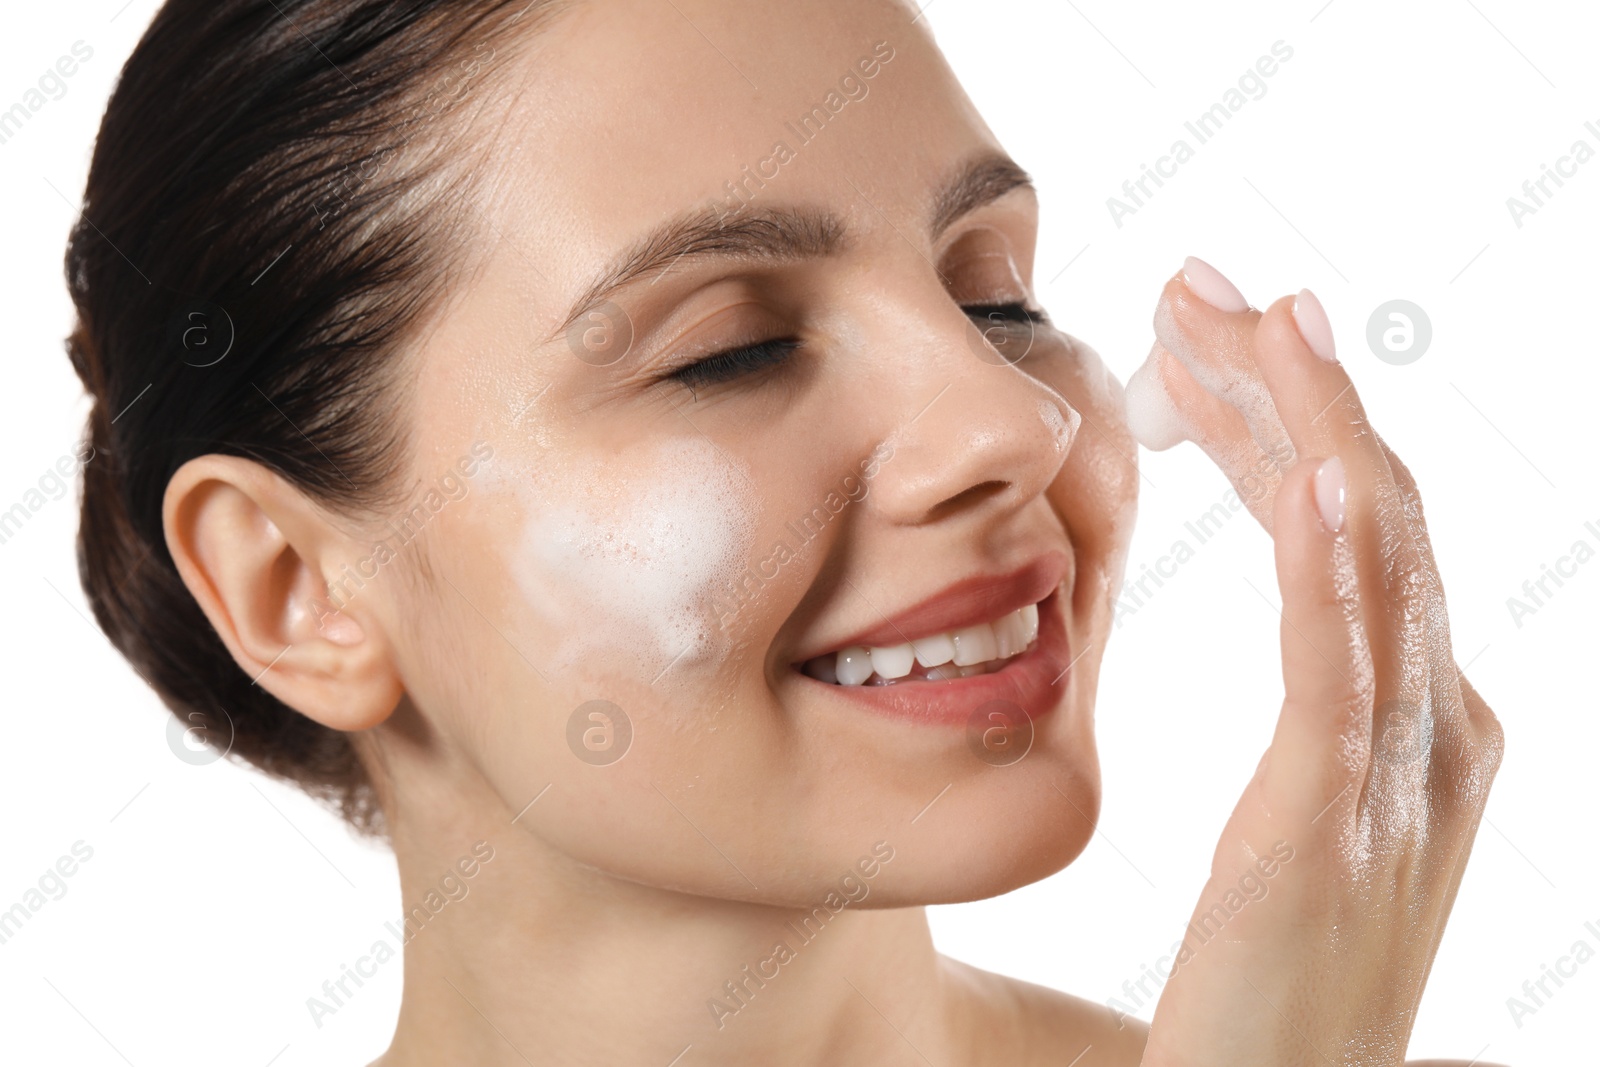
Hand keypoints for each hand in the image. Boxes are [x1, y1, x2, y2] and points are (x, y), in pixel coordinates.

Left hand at [1132, 264, 1505, 1065]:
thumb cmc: (1267, 997)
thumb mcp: (1305, 844)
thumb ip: (1322, 745)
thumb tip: (1319, 650)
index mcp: (1419, 732)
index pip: (1353, 535)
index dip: (1288, 426)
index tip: (1205, 344)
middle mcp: (1432, 734)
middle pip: (1369, 515)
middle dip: (1289, 390)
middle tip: (1203, 287)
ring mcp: (1397, 776)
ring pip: (1368, 559)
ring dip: (1307, 424)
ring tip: (1240, 316)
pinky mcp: (1331, 823)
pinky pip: (1346, 665)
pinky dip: (1342, 558)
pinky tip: (1318, 468)